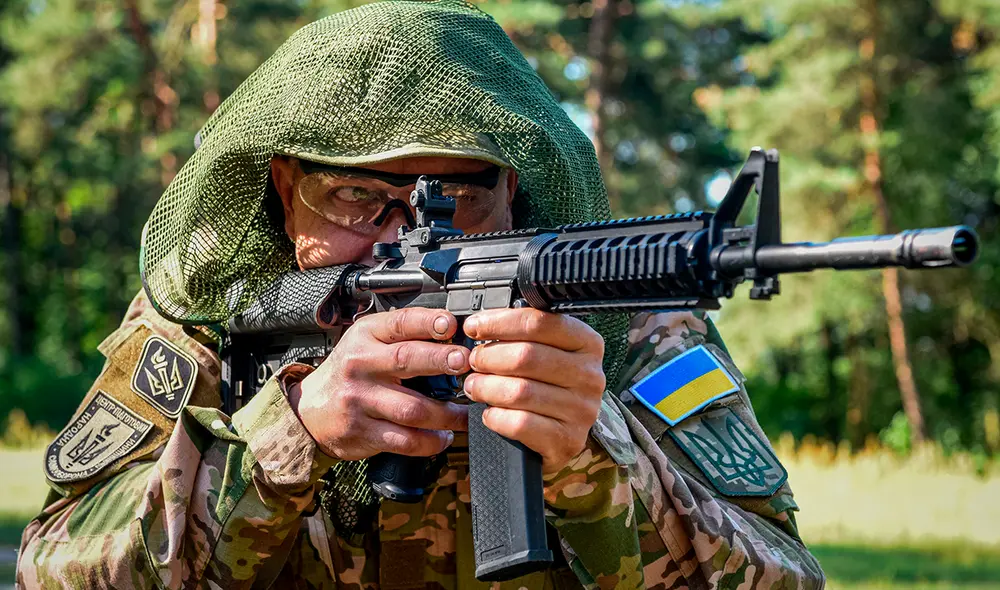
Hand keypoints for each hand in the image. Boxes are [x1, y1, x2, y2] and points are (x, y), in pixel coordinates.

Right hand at [289, 308, 470, 460]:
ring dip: (446, 414)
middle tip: (466, 364)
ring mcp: (360, 400)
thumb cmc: (349, 372)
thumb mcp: (366, 342)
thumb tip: (453, 335)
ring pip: (412, 408)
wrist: (308, 409)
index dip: (428, 322)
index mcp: (365, 336)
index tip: (451, 325)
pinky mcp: (362, 432)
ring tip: (464, 415)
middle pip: (406, 360)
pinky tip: (442, 437)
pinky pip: (404, 440)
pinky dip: (430, 441)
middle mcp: (361, 365)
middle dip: (441, 361)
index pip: (399, 322)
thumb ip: (402, 336)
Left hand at [461, 309, 605, 473]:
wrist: (563, 434)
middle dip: (489, 356)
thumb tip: (481, 324)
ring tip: (475, 386)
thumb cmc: (548, 386)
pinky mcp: (567, 440)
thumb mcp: (547, 352)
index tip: (475, 326)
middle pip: (526, 356)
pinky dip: (496, 417)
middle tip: (473, 361)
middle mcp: (589, 375)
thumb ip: (522, 335)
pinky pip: (520, 424)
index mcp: (587, 344)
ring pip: (520, 391)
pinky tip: (490, 413)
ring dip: (486, 387)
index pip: (539, 323)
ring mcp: (581, 410)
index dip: (499, 322)